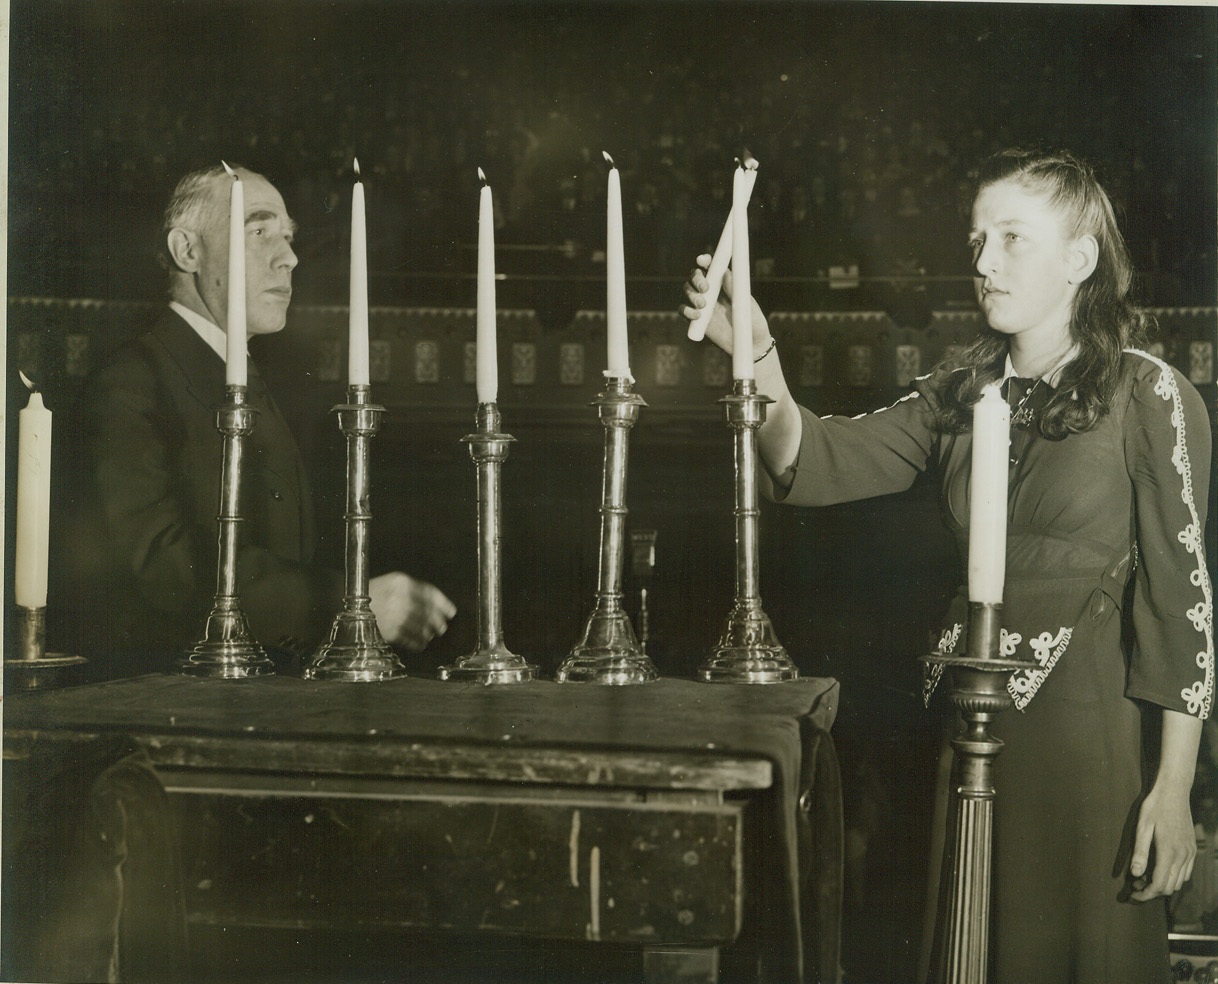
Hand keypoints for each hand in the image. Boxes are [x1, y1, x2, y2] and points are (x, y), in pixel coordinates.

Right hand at [368, 571, 455, 650]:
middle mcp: (400, 598)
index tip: (452, 612)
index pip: (430, 593)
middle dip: (438, 621)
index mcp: (402, 582)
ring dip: (429, 633)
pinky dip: (418, 643)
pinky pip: (410, 639)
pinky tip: (421, 644)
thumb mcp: (391, 583)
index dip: (443, 604)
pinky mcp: (389, 631)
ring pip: (421, 627)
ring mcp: (395, 615)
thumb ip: (411, 590)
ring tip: (431, 635)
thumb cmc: (372, 592)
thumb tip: (435, 604)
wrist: (345, 604)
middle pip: (428, 612)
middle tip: (442, 627)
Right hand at [678, 254, 771, 357]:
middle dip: (696, 278)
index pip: (712, 267)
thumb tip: (726, 272)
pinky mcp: (697, 320)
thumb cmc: (753, 322)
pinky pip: (684, 310)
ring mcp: (703, 305)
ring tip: (703, 305)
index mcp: (725, 283)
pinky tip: (697, 315)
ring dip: (692, 294)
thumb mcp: (747, 304)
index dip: (705, 261)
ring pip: (688, 291)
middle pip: (695, 276)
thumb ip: (735, 289)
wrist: (750, 345)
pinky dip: (686, 310)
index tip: (702, 260)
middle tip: (705, 288)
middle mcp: (712, 292)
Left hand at [1128, 780, 1196, 900]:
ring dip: (1163, 885)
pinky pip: (1186, 872)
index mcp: (1169, 852)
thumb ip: (1140, 852)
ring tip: (1144, 878)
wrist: (1174, 792)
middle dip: (1152, 892)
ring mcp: (1190, 853)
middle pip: (1170, 887)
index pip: (1158, 885)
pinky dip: (1173, 877)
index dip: (1145, 894)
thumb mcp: (1142, 827)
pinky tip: (1159, 869)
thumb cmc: (1154, 807)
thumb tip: (1135, 874)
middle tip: (1135, 886)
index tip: (1132, 895)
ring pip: (1179, 882)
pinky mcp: (1193, 849)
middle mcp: (1183, 856)